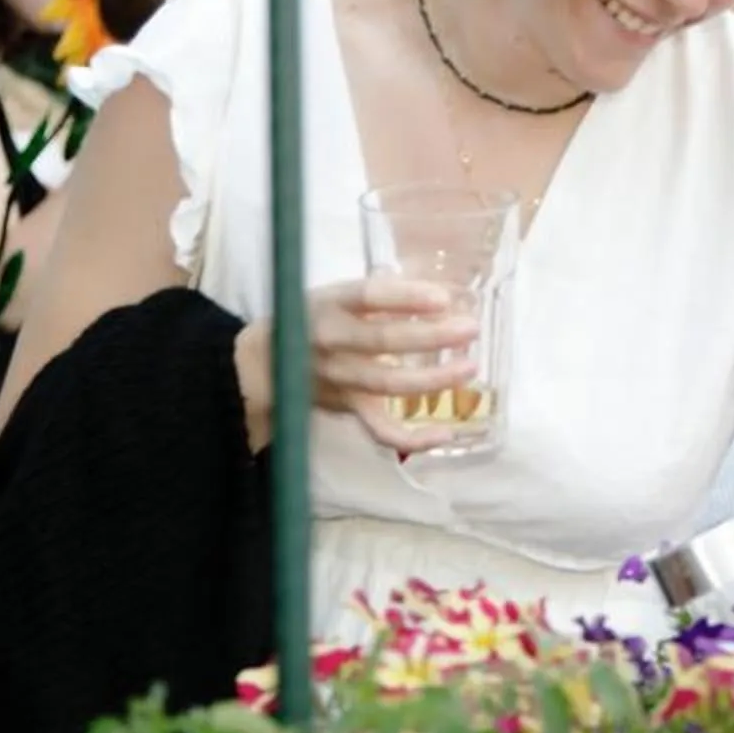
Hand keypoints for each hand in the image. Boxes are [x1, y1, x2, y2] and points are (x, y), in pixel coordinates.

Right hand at [233, 276, 480, 455]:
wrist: (263, 364)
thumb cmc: (314, 318)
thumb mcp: (336, 294)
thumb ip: (380, 295)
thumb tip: (444, 294)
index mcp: (329, 303)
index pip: (368, 296)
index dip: (405, 297)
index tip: (443, 297)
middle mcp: (331, 341)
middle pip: (382, 341)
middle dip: (430, 336)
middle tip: (470, 329)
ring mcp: (339, 378)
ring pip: (387, 385)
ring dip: (432, 380)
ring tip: (469, 368)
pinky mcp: (346, 408)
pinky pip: (379, 430)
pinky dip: (413, 438)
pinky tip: (447, 433)